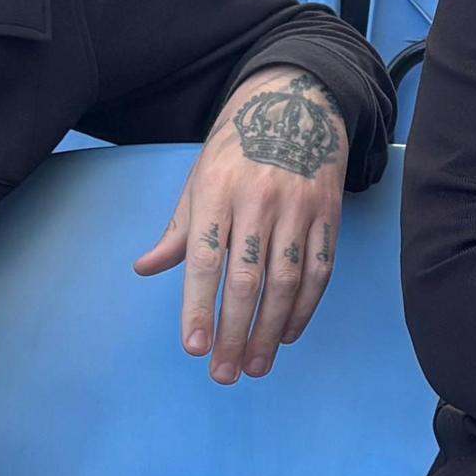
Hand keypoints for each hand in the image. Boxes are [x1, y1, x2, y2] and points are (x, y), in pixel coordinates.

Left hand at [131, 64, 346, 383]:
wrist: (297, 102)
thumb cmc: (237, 148)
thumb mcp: (199, 179)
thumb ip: (178, 230)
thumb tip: (145, 269)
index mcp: (218, 191)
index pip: (206, 258)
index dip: (199, 305)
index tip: (194, 347)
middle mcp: (260, 200)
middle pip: (247, 279)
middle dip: (234, 332)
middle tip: (223, 373)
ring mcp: (300, 208)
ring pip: (287, 282)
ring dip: (271, 330)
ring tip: (255, 366)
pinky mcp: (330, 214)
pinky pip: (320, 270)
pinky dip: (305, 308)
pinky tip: (289, 334)